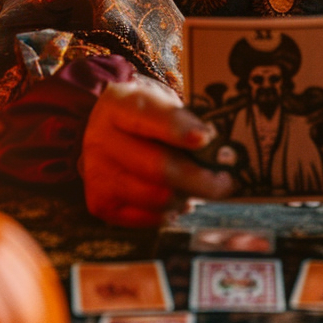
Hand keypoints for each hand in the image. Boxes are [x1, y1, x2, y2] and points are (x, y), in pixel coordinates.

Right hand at [79, 76, 232, 226]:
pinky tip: (177, 197)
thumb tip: (221, 149)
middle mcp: (100, 139)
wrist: (110, 134)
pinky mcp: (100, 204)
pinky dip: (171, 211)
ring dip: (186, 195)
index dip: (179, 129)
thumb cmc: (148, 118)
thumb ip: (188, 122)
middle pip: (158, 167)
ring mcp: (97, 174)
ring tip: (197, 186)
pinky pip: (149, 217)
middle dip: (199, 178)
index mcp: (118, 104)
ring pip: (157, 197)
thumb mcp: (163, 104)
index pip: (149, 117)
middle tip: (225, 182)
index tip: (205, 138)